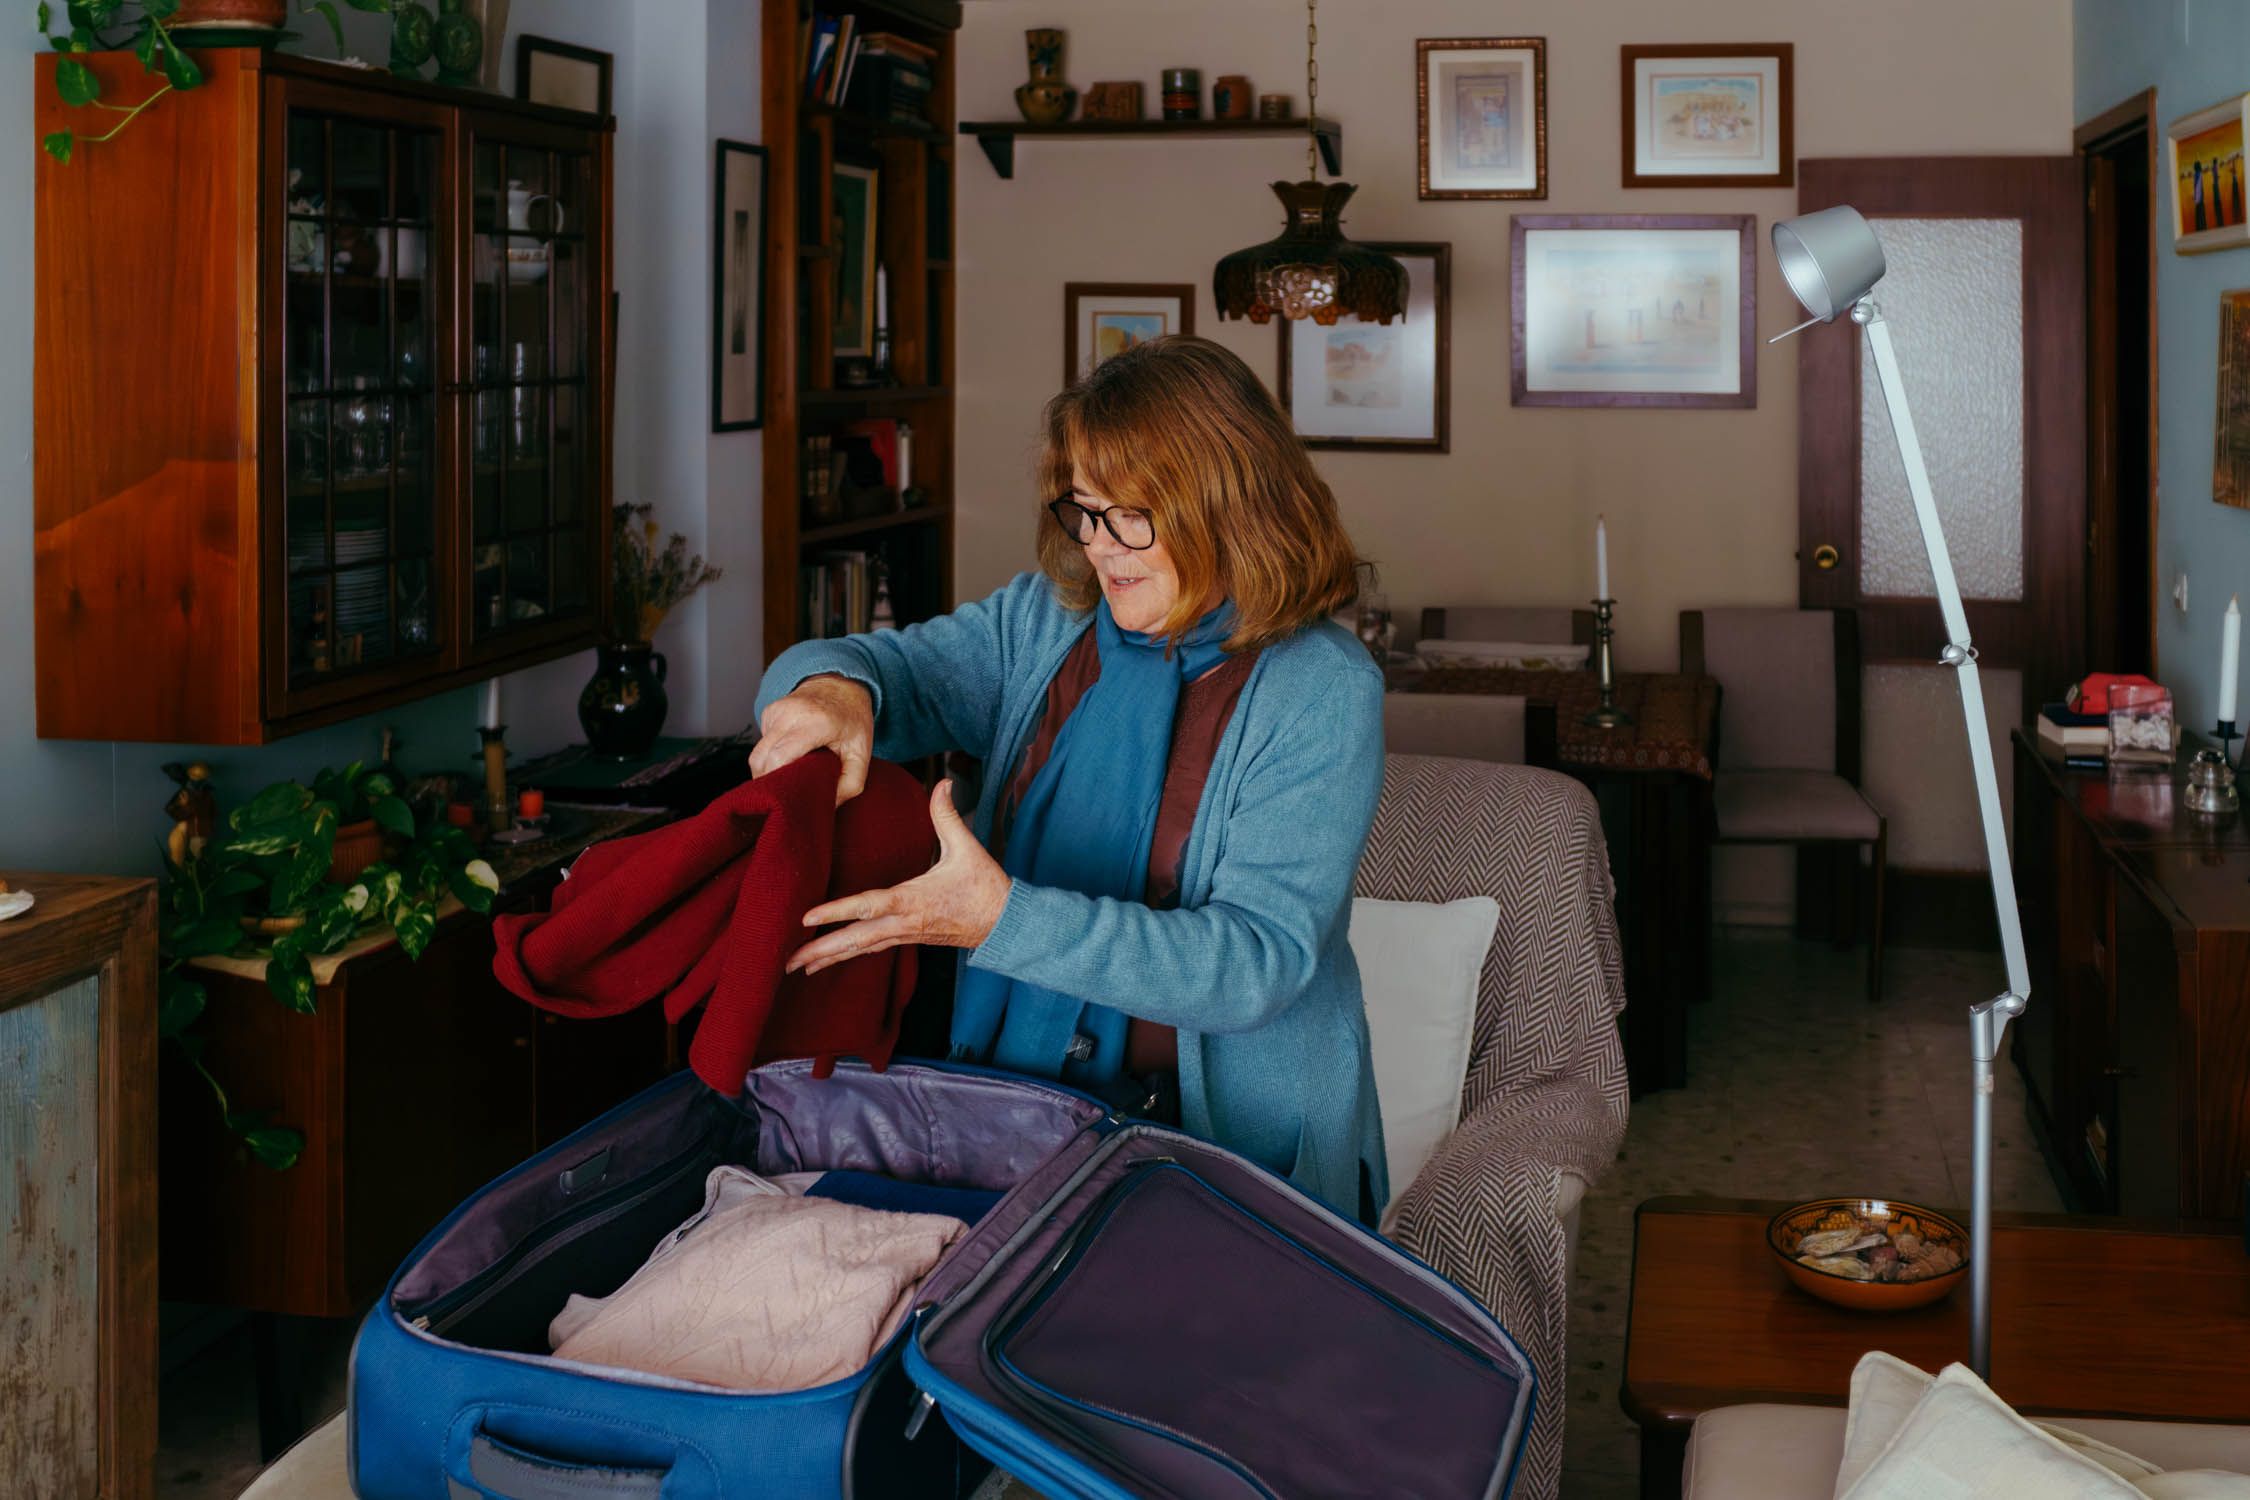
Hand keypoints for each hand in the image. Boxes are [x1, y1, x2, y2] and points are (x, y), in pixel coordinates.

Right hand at [750, 675, 874, 804]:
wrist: (841, 684)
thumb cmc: (852, 720)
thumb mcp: (862, 753)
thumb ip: (850, 784)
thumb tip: (826, 806)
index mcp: (815, 722)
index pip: (780, 757)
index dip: (779, 782)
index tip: (789, 799)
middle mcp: (790, 713)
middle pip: (761, 759)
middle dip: (770, 782)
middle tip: (787, 796)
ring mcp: (776, 710)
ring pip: (757, 753)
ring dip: (769, 770)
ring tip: (789, 778)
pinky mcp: (768, 712)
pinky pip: (761, 743)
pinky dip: (771, 755)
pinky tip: (789, 755)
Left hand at [786, 781, 1009, 974]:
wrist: (1006, 924)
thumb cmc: (985, 887)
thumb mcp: (966, 848)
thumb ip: (947, 815)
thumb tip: (942, 782)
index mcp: (912, 901)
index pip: (867, 906)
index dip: (836, 911)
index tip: (806, 918)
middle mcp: (904, 923)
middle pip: (855, 940)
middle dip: (821, 950)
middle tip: (787, 961)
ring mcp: (905, 934)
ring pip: (860, 950)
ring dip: (829, 957)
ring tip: (796, 966)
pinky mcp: (909, 939)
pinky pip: (871, 949)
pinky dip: (847, 955)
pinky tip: (829, 960)